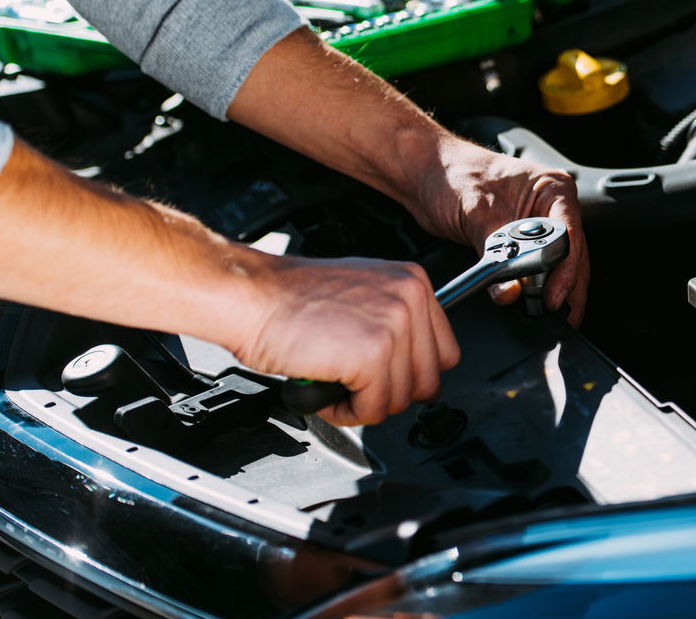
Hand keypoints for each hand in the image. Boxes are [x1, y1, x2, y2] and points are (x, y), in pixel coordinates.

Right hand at [233, 254, 459, 425]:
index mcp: (413, 282)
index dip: (413, 374)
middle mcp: (410, 299)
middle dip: (390, 392)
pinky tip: (326, 389)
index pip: (446, 352)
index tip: (390, 377)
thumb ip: (395, 320)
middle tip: (357, 384)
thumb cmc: (290, 298)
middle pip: (429, 380)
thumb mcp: (362, 293)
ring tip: (336, 382)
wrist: (250, 295)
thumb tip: (413, 358)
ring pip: (401, 399)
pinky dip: (346, 413)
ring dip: (365, 403)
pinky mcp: (372, 356)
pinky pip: (374, 410)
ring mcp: (394, 327)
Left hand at [411, 139, 589, 325]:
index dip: (565, 269)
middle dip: (564, 286)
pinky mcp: (521, 244)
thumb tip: (510, 291)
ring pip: (557, 267)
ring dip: (550, 290)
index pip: (570, 236)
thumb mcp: (478, 214)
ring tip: (544, 312)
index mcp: (552, 189)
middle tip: (554, 311)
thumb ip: (496, 256)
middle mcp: (552, 208)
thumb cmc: (453, 173)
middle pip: (571, 256)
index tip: (553, 295)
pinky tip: (529, 303)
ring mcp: (537, 227)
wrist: (425, 173)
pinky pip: (534, 271)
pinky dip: (531, 288)